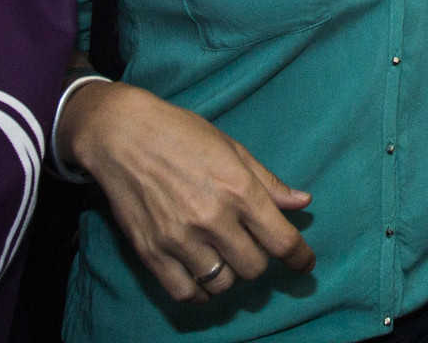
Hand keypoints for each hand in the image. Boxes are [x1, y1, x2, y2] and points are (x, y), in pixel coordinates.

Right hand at [61, 82, 315, 303]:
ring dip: (230, 275)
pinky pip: (185, 292)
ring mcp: (180, 239)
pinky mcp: (151, 252)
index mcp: (238, 190)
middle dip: (260, 260)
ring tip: (225, 257)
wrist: (123, 135)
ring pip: (222, 284)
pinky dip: (199, 291)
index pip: (281, 240)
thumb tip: (303, 202)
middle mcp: (212, 218)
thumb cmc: (182, 134)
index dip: (299, 257)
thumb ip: (268, 182)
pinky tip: (202, 276)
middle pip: (254, 267)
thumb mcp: (232, 149)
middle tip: (252, 246)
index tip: (305, 264)